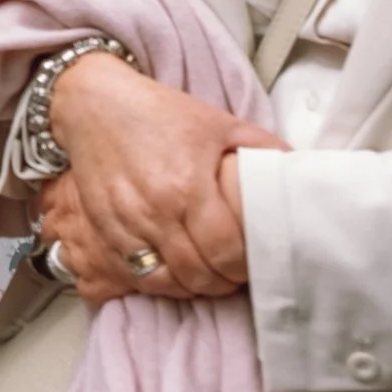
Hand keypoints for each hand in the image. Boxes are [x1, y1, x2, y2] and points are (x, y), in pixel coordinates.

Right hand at [47, 52, 283, 298]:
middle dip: (222, 281)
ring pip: (165, 282)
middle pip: (198, 275)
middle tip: (233, 274)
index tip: (252, 263)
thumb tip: (298, 169)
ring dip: (191, 286)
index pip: (226, 251)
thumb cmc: (158, 113)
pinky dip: (156, 280)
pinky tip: (172, 269)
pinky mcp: (103, 228)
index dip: (244, 267)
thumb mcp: (218, 122)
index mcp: (189, 186)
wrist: (94, 104)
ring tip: (205, 275)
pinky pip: (133, 273)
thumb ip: (262, 147)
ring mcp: (125, 223)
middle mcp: (156, 210)